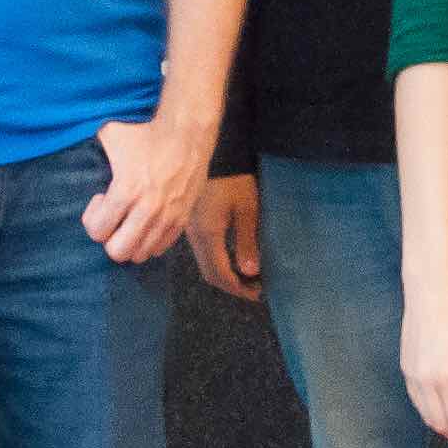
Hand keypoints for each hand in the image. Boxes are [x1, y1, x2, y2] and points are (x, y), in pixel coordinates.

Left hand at [84, 112, 210, 265]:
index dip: (92, 218)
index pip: (97, 232)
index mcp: (126, 191)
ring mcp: (167, 217)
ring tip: (130, 220)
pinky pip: (160, 248)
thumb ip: (89, 148)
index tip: (101, 198)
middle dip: (109, 238)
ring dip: (130, 241)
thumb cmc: (145, 132)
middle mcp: (147, 209)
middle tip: (113, 217)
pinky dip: (150, 241)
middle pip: (118, 252)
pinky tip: (147, 221)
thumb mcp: (110, 134)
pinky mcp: (182, 219)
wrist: (188, 132)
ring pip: (141, 254)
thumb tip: (64, 147)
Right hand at [191, 173, 264, 301]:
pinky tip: (232, 259)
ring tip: (247, 276)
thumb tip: (250, 272)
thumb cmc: (233, 178)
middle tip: (255, 289)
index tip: (257, 294)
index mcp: (208, 235)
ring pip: (204, 264)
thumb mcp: (246, 208)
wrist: (212, 153)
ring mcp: (190, 231)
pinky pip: (202, 252)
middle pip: (209, 273)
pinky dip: (217, 262)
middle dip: (232, 286)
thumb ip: (247, 241)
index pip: (220, 274)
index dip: (238, 288)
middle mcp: (194, 237)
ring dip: (224, 275)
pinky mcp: (191, 224)